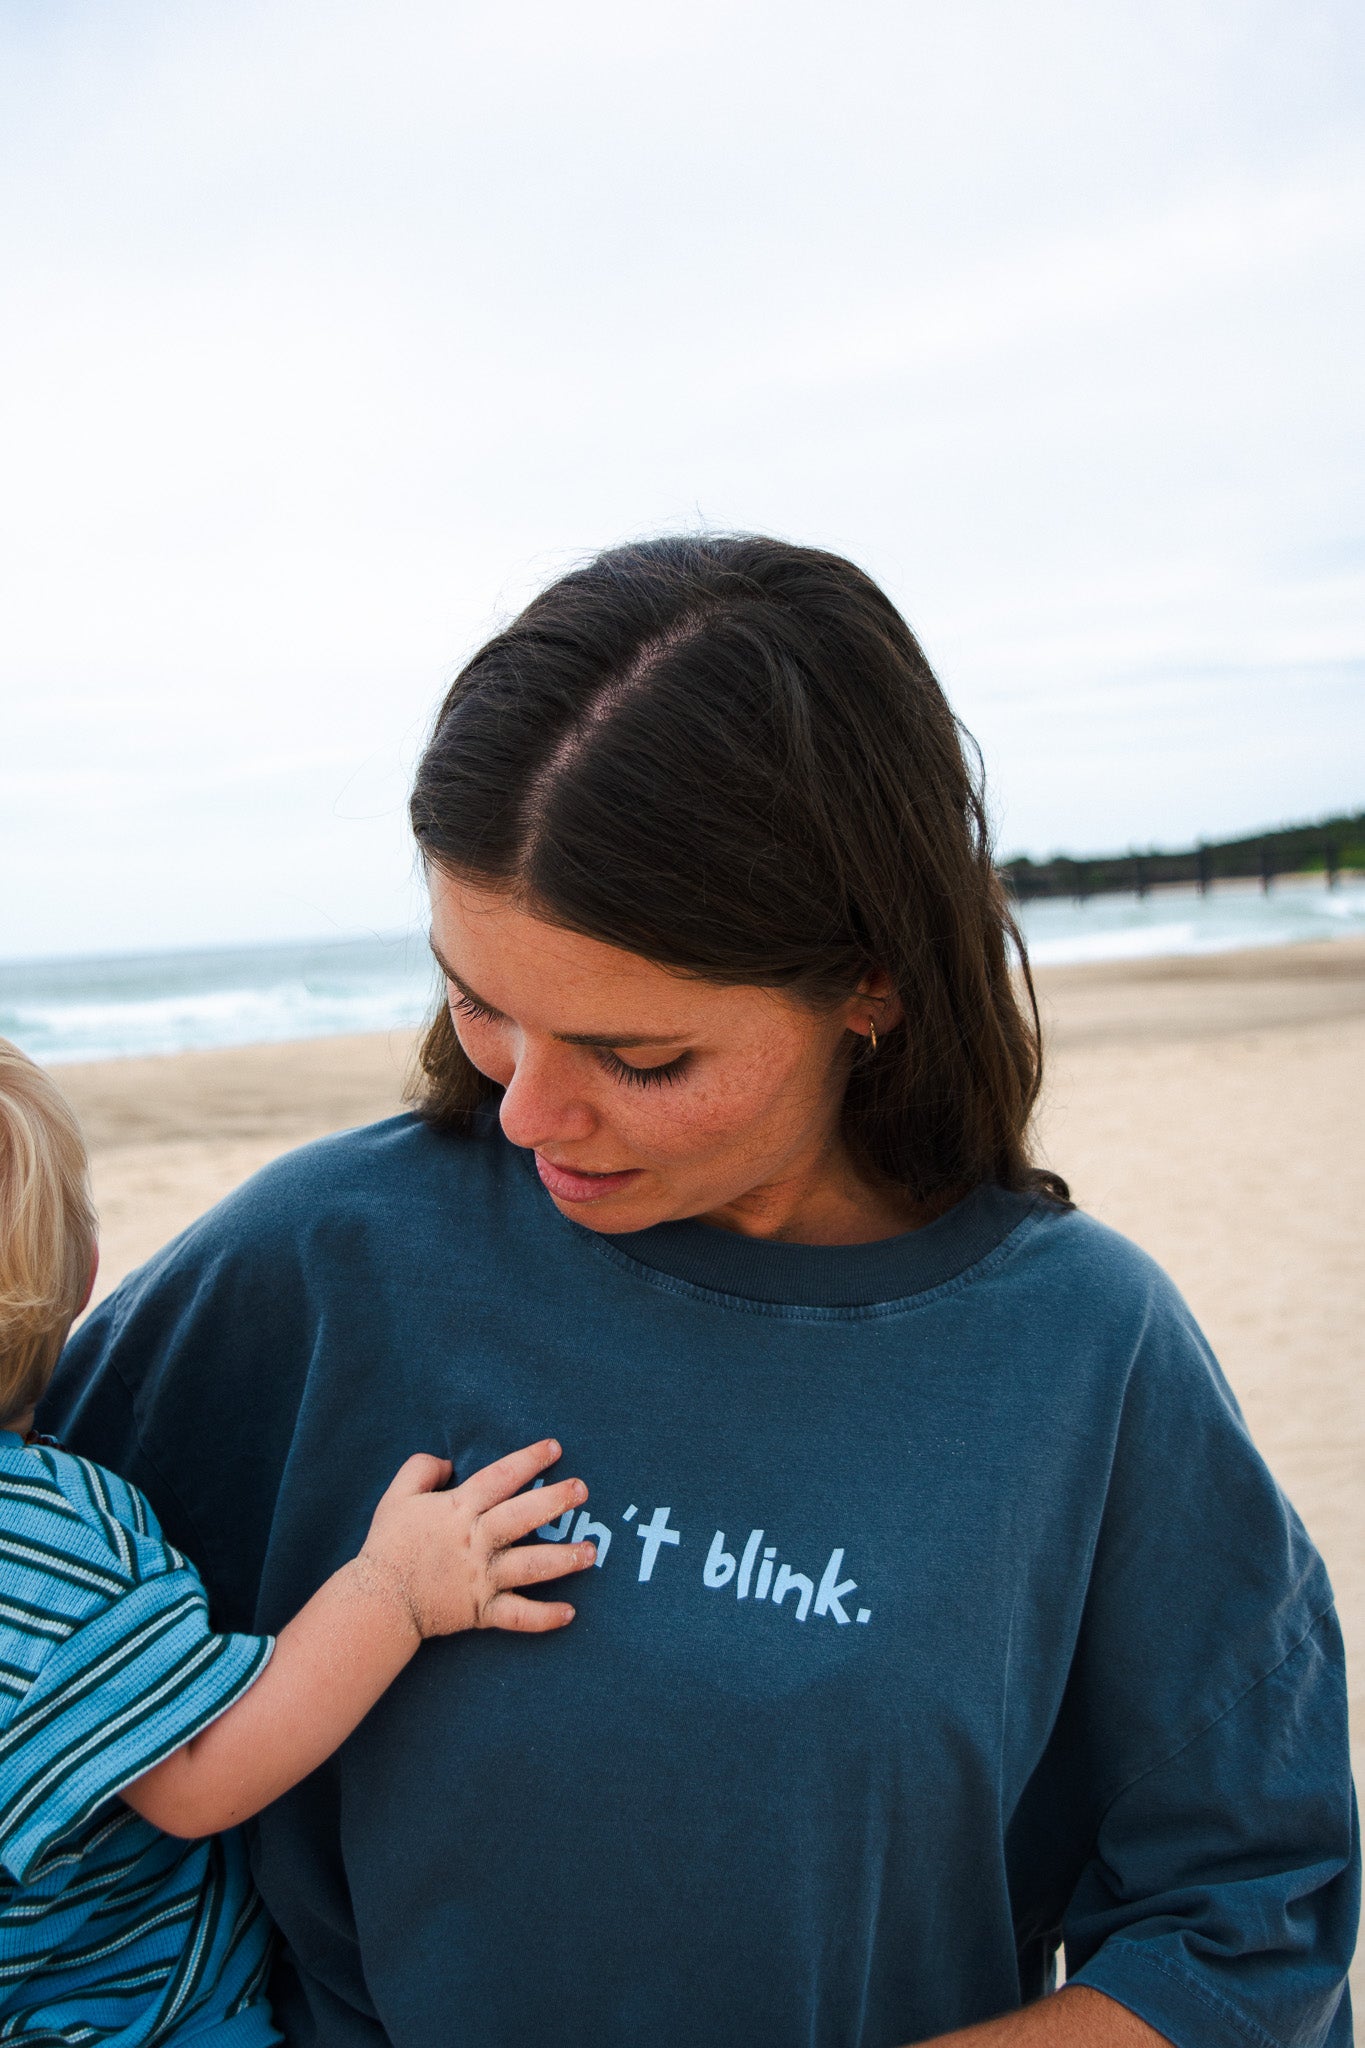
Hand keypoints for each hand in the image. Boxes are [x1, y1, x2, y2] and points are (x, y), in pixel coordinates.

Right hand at [354, 1439, 594, 1638]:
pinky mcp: (482, 1611)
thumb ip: (421, 1469)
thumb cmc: (388, 1545)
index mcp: (458, 1510)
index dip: (528, 1460)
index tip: (554, 1448)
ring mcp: (482, 1578)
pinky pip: (518, 1616)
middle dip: (555, 1501)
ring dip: (564, 1559)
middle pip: (522, 1516)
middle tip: (582, 1490)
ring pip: (530, 1566)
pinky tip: (571, 1613)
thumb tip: (448, 1461)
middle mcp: (476, 1542)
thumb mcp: (397, 1496)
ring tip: (591, 1552)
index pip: (499, 1478)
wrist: (378, 1601)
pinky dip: (544, 1618)